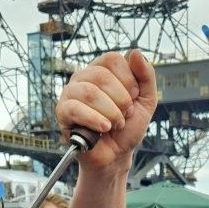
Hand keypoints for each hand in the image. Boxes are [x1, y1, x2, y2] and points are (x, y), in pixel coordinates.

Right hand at [56, 51, 157, 169]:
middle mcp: (83, 77)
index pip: (112, 59)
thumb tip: (135, 52)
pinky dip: (94, 120)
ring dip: (110, 113)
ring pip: (89, 92)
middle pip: (101, 75)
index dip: (128, 80)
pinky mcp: (62, 112)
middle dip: (121, 100)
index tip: (133, 98)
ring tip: (115, 125)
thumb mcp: (146, 101)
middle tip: (124, 115)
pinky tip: (104, 129)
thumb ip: (146, 76)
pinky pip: (75, 109)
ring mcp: (70, 93)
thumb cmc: (128, 128)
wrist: (116, 156)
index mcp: (102, 70)